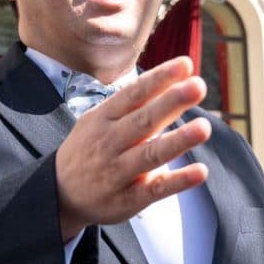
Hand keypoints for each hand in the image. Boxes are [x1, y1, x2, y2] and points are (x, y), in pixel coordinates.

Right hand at [55, 56, 211, 239]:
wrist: (59, 193)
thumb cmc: (89, 148)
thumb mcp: (98, 121)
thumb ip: (133, 104)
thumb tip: (173, 79)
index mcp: (103, 119)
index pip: (133, 94)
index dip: (159, 79)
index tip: (185, 64)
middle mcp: (109, 143)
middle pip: (143, 121)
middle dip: (170, 103)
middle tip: (197, 86)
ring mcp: (117, 172)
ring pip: (150, 155)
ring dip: (177, 141)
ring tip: (203, 128)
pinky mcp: (127, 199)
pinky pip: (154, 189)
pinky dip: (177, 181)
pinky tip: (200, 171)